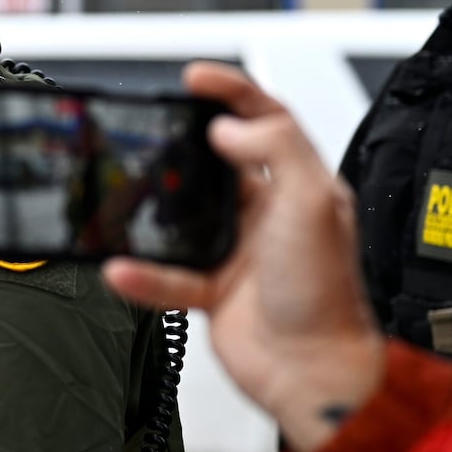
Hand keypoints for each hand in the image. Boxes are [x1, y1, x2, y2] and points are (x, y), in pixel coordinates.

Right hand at [102, 62, 384, 451]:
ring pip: (186, 218)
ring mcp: (242, 252)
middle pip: (220, 162)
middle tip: (155, 127)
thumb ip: (277, 150)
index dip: (232, 92)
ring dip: (155, 212)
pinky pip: (169, 275)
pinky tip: (123, 268)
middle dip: (186, 144)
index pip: (268, 120)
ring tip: (128, 194)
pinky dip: (144, 274)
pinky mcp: (217, 291)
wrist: (314, 373)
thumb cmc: (328, 298)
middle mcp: (272, 215)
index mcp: (302, 186)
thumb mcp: (311, 204)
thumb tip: (231, 126)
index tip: (196, 79)